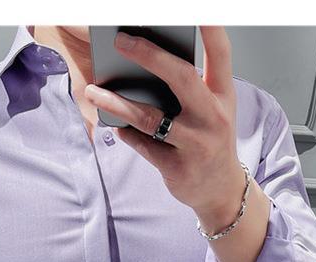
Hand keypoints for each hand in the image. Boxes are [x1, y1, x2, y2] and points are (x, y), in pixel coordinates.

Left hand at [83, 26, 244, 228]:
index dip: (210, 28)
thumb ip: (193, 86)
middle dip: (150, 55)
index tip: (198, 9)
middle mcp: (212, 117)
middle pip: (181, 77)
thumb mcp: (213, 110)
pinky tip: (114, 126)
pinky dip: (126, 134)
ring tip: (94, 91)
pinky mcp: (177, 168)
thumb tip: (149, 62)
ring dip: (118, 102)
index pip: (220, 54)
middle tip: (122, 40)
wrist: (220, 190)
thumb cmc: (210, 140)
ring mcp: (195, 144)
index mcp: (221, 95)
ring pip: (151, 118)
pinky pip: (143, 145)